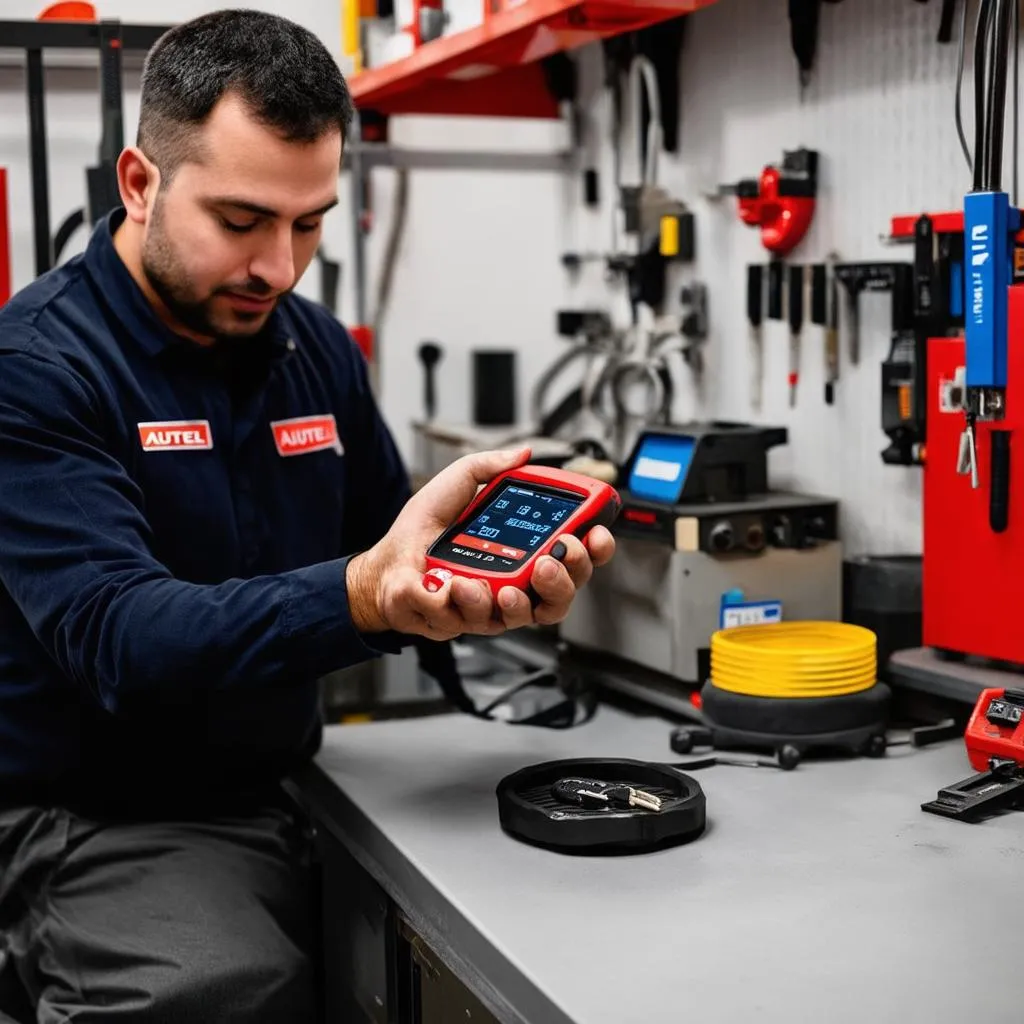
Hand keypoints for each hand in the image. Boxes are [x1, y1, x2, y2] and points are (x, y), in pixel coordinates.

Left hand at [346, 448, 615, 641]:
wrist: (384, 563)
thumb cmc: (421, 531)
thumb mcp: (456, 484)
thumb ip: (489, 467)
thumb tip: (521, 452)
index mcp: (523, 549)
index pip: (575, 555)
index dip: (595, 548)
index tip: (596, 532)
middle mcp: (516, 582)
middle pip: (564, 594)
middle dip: (567, 578)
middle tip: (550, 559)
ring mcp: (494, 606)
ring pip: (529, 615)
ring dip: (519, 600)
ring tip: (501, 585)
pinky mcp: (468, 622)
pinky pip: (480, 621)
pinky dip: (468, 603)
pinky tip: (455, 587)